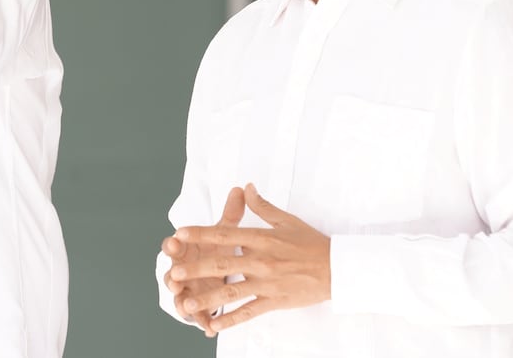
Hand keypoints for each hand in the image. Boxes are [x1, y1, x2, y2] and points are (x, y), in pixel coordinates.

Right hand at [161, 187, 244, 336]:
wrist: (218, 272)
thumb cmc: (217, 250)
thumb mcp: (225, 232)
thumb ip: (231, 214)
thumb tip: (241, 189)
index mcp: (186, 250)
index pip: (174, 245)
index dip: (173, 244)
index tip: (174, 241)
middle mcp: (182, 270)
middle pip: (173, 272)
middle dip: (173, 274)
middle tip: (174, 276)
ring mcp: (187, 290)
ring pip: (181, 296)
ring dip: (182, 300)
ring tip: (185, 303)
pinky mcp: (197, 307)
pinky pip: (198, 316)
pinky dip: (203, 321)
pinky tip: (210, 328)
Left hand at [169, 183, 330, 333]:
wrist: (337, 268)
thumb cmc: (311, 244)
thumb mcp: (287, 220)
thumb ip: (262, 206)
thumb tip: (247, 188)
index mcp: (262, 238)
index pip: (226, 233)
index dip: (202, 234)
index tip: (181, 233)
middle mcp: (261, 260)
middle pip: (223, 264)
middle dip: (196, 269)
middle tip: (174, 273)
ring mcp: (267, 282)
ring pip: (232, 291)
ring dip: (208, 298)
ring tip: (186, 304)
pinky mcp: (275, 300)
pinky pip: (249, 311)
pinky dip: (231, 318)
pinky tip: (214, 324)